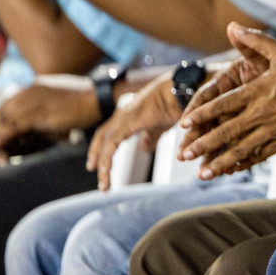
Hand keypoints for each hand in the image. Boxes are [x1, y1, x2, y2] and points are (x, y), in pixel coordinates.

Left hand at [0, 75, 98, 162]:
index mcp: (30, 90)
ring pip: (3, 123)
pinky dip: (2, 140)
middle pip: (0, 116)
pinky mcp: (38, 114)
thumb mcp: (50, 113)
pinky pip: (13, 128)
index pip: (3, 108)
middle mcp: (27, 94)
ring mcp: (32, 103)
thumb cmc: (77, 110)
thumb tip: (16, 138)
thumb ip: (33, 121)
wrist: (95, 103)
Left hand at [86, 70, 185, 189]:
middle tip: (92, 170)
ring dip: (101, 163)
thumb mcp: (161, 125)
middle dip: (95, 154)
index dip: (102, 148)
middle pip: (101, 137)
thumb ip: (151, 136)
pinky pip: (111, 144)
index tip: (99, 164)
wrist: (183, 92)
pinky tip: (106, 171)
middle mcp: (123, 114)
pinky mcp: (127, 123)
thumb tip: (143, 148)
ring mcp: (123, 117)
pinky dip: (106, 159)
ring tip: (103, 182)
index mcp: (129, 114)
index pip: (109, 133)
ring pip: (104, 142)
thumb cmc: (176, 103)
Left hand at [178, 24, 275, 177]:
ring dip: (219, 161)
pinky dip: (243, 164)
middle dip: (203, 143)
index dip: (202, 113)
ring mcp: (272, 129)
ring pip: (240, 148)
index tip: (185, 123)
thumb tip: (232, 26)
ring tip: (202, 172)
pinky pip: (259, 155)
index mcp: (258, 91)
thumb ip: (255, 41)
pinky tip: (231, 170)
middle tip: (184, 154)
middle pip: (226, 131)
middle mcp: (261, 113)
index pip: (223, 104)